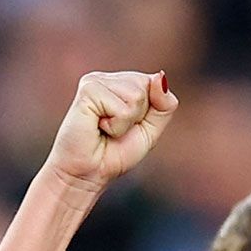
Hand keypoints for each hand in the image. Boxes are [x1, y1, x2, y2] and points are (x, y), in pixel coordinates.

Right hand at [42, 71, 177, 193]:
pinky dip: (116, 126)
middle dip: (138, 116)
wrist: (86, 173)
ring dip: (126, 122)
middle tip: (115, 129)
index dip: (149, 112)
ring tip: (106, 129)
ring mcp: (95, 81)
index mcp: (120, 82)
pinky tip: (98, 127)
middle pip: (147, 86)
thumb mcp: (150, 129)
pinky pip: (122, 108)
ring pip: (136, 96)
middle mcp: (106, 78)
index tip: (128, 126)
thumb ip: (163, 104)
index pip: (154, 84)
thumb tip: (160, 76)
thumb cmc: (115, 152)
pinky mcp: (88, 90)